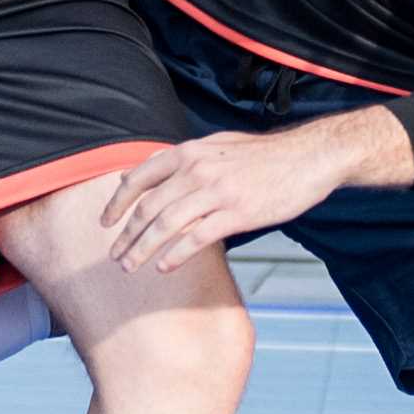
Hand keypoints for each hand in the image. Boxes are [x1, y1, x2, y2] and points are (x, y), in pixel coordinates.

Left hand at [103, 125, 354, 273]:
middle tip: (116, 256)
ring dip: (143, 250)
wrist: (308, 157)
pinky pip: (196, 238)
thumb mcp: (219, 146)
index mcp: (190, 152)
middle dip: (126, 235)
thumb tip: (153, 177)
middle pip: (148, 208)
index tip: (105, 222)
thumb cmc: (265, 156)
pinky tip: (163, 267)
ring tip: (131, 267)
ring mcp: (216, 192)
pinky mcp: (237, 213)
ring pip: (165, 226)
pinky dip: (175, 255)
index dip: (117, 203)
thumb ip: (186, 161)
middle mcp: (197, 170)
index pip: (139, 178)